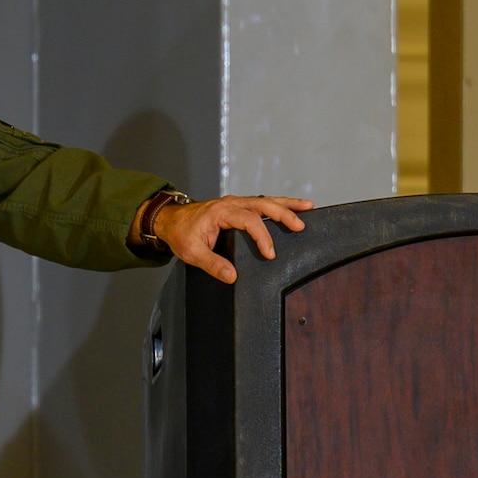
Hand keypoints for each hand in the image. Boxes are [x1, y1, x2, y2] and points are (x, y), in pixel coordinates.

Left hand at [149, 195, 312, 283]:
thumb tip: (232, 276)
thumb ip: (212, 264)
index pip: (248, 221)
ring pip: (265, 200)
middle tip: (300, 226)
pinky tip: (291, 207)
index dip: (262, 237)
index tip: (270, 253)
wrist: (169, 221)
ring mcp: (236, 203)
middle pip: (263, 204)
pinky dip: (278, 204)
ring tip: (307, 207)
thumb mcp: (191, 252)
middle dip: (284, 214)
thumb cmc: (180, 234)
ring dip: (286, 204)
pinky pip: (261, 203)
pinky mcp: (238, 206)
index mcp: (221, 212)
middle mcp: (231, 204)